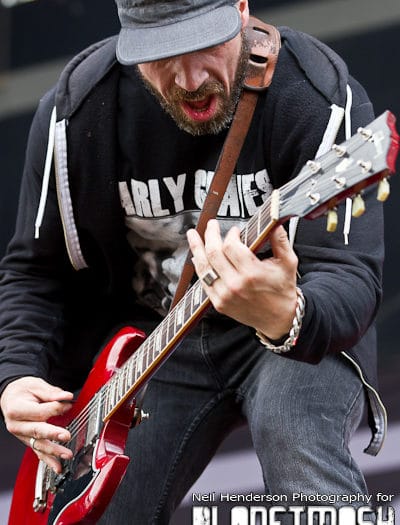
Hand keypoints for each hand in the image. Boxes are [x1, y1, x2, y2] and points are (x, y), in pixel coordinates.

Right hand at [1, 376, 73, 472]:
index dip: (56, 408)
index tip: (69, 404)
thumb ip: (51, 393)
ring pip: (38, 445)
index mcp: (16, 409)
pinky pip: (38, 452)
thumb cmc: (23, 391)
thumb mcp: (35, 385)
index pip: (40, 412)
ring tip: (66, 454)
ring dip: (53, 451)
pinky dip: (48, 460)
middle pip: (37, 430)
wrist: (10, 397)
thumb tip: (67, 397)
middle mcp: (16, 425)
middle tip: (66, 436)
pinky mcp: (27, 441)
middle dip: (53, 434)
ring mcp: (21, 435)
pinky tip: (57, 467)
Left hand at [187, 220, 298, 339]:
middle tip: (211, 225)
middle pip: (214, 253)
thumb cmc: (282, 290)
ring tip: (193, 235)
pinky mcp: (219, 303)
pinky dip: (199, 267)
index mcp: (252, 273)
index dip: (231, 235)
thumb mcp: (288, 263)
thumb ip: (280, 240)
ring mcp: (224, 295)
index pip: (231, 246)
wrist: (278, 319)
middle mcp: (235, 285)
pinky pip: (203, 281)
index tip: (235, 230)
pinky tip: (197, 256)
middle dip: (210, 235)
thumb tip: (274, 222)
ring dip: (197, 248)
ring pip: (204, 267)